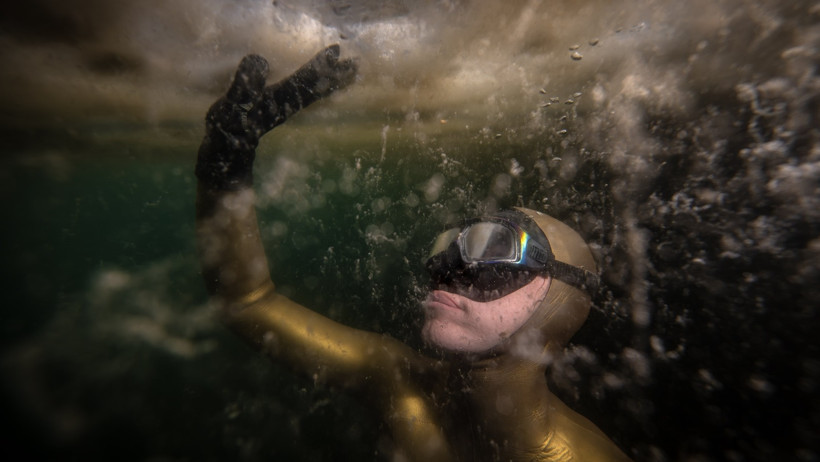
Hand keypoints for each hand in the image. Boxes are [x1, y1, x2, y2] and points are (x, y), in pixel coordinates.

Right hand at [196, 45, 357, 189]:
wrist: (225, 163)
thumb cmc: (226, 136)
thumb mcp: (231, 109)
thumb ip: (244, 87)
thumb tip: (260, 60)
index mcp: (278, 101)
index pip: (304, 80)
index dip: (319, 66)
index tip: (337, 51)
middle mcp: (285, 105)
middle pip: (316, 89)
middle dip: (335, 77)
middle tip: (356, 63)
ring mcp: (280, 110)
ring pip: (310, 94)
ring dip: (328, 82)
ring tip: (345, 71)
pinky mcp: (273, 112)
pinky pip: (300, 97)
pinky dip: (311, 88)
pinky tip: (312, 84)